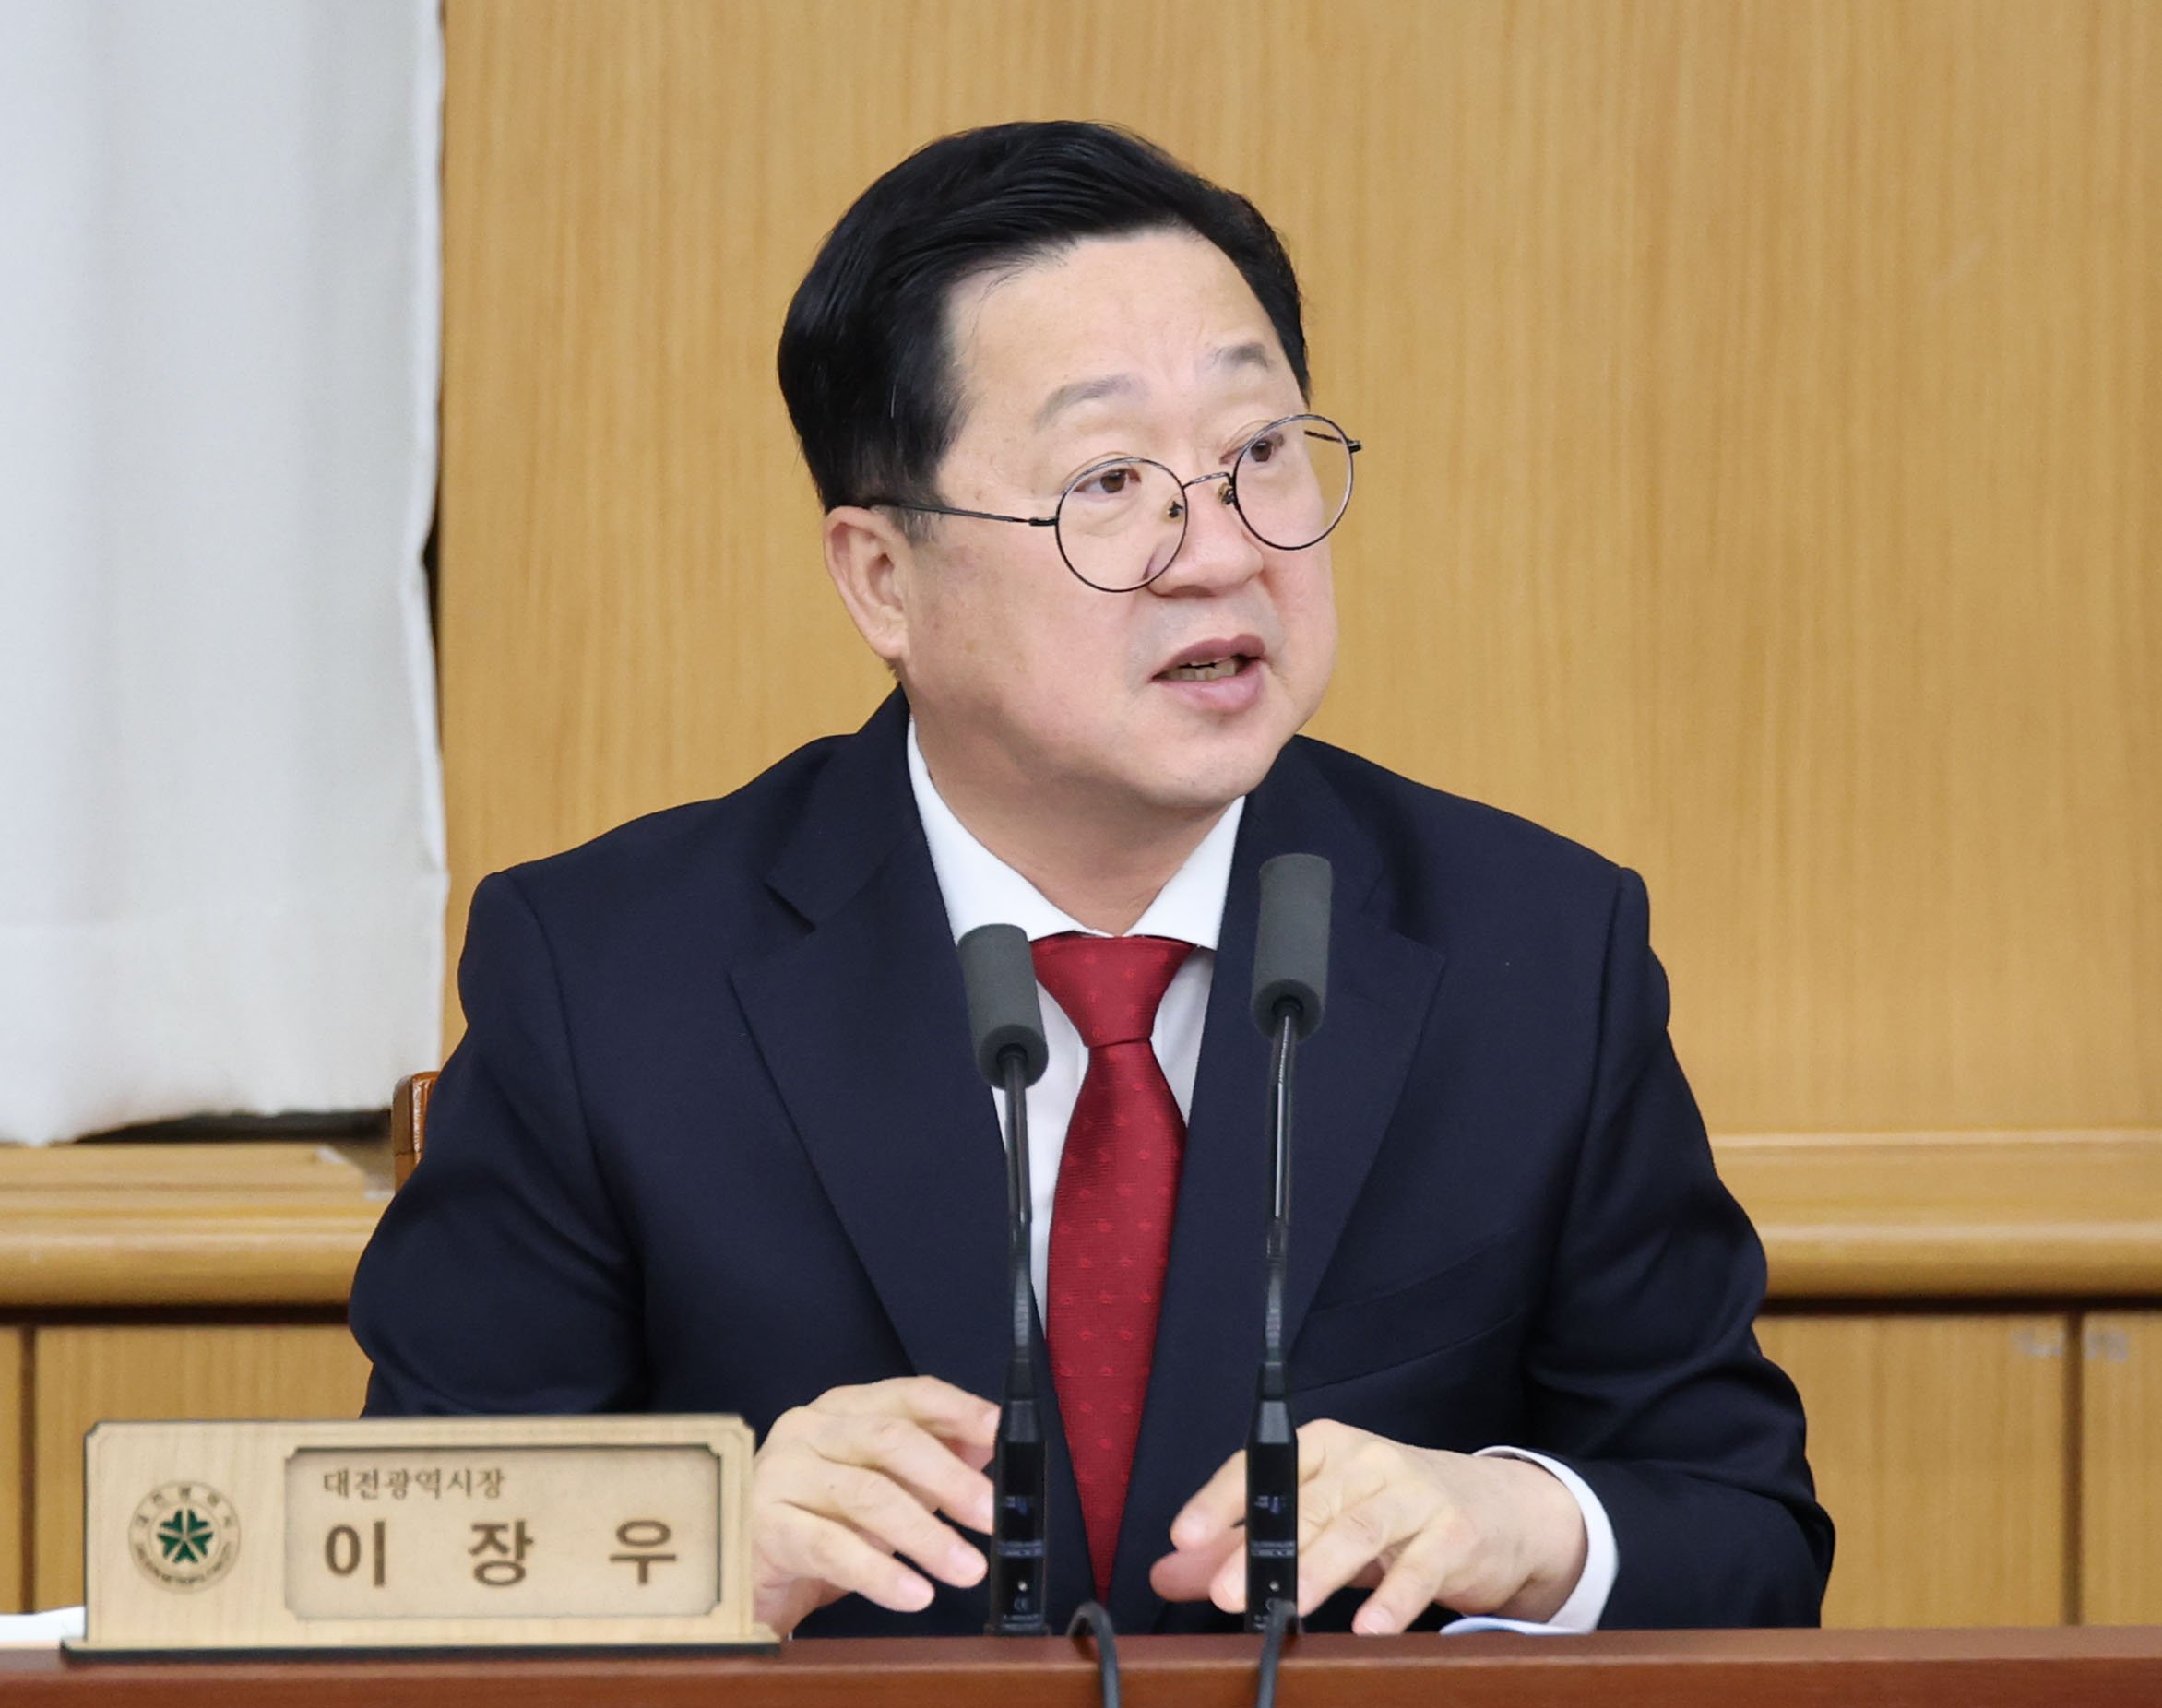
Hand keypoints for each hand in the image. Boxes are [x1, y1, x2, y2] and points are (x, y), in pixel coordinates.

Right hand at [750, 1375, 999, 1635]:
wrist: (744, 1567)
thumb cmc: (819, 1519)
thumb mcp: (882, 1484)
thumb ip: (931, 1462)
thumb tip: (987, 1448)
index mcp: (845, 1409)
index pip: (909, 1394)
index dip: (958, 1410)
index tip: (998, 1433)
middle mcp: (810, 1430)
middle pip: (890, 1440)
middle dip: (949, 1478)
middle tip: (990, 1516)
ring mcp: (781, 1474)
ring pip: (866, 1495)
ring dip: (925, 1535)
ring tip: (967, 1569)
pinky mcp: (765, 1527)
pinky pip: (831, 1547)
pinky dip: (879, 1574)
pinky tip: (914, 1593)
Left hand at [1149, 1420, 1587, 1632]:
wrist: (1498, 1509)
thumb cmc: (1393, 1511)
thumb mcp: (1320, 1518)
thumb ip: (1244, 1545)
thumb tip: (1169, 1571)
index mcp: (1325, 1449)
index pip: (1264, 1466)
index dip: (1220, 1500)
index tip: (1183, 1537)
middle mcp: (1367, 1460)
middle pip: (1309, 1502)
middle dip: (1263, 1549)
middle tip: (1223, 1591)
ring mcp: (1414, 1493)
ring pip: (1359, 1529)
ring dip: (1320, 1571)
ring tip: (1291, 1607)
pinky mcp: (1454, 1533)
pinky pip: (1420, 1566)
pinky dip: (1394, 1599)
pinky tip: (1369, 1627)